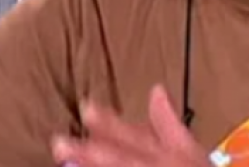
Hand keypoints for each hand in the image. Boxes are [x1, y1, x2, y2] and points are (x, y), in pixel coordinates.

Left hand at [52, 84, 210, 166]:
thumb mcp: (189, 145)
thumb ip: (167, 119)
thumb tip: (156, 89)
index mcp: (167, 151)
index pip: (134, 134)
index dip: (108, 122)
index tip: (85, 107)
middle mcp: (155, 165)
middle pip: (121, 158)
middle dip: (91, 151)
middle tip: (60, 142)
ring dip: (90, 165)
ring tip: (64, 155)